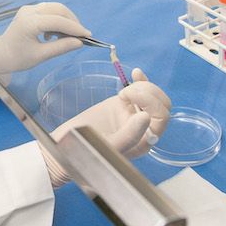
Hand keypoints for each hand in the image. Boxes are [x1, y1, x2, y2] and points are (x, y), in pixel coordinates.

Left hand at [0, 3, 88, 73]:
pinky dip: (57, 19)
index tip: (87, 36)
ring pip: (54, 8)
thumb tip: (80, 42)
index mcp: (29, 23)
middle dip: (72, 21)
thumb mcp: (41, 56)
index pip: (58, 21)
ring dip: (65, 19)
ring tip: (69, 36)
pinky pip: (48, 10)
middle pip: (58, 9)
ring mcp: (28, 9)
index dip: (74, 28)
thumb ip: (61, 47)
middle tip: (81, 35)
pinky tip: (55, 34)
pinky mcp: (29, 10)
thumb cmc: (18, 58)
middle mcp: (29, 11)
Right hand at [39, 68, 171, 187]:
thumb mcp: (105, 146)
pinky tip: (135, 73)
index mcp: (142, 143)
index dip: (149, 104)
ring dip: (142, 86)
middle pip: (162, 106)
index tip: (124, 97)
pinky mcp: (124, 106)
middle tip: (123, 93)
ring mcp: (133, 116)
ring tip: (122, 92)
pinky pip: (141, 92)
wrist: (63, 147)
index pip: (160, 120)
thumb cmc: (82, 153)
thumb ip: (128, 135)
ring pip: (154, 97)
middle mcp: (142, 130)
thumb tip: (147, 117)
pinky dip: (141, 81)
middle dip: (147, 93)